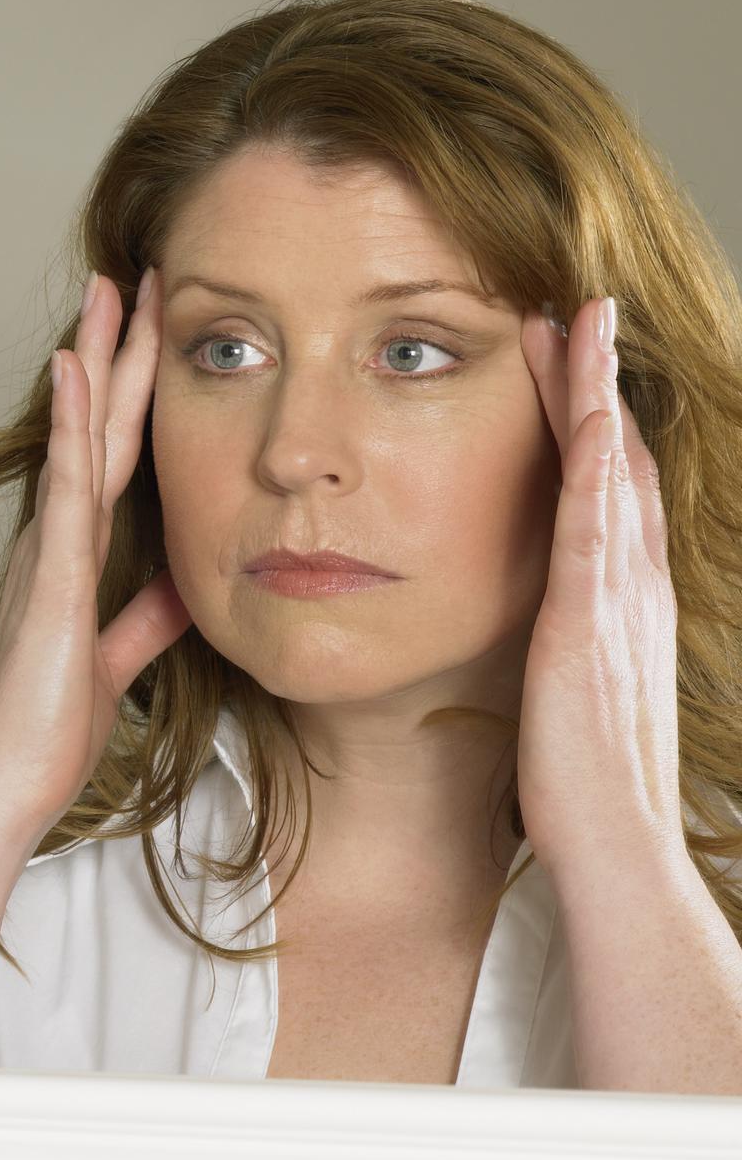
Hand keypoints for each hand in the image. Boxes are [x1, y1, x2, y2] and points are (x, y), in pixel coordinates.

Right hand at [0, 267, 193, 849]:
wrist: (2, 784)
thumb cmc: (44, 733)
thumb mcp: (116, 660)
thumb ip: (146, 617)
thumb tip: (183, 584)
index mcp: (73, 557)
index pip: (110, 453)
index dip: (130, 390)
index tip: (151, 329)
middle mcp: (55, 540)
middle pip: (92, 424)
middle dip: (114, 348)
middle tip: (131, 273)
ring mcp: (48, 552)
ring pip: (78, 435)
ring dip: (93, 360)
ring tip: (107, 291)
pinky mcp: (52, 578)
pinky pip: (67, 486)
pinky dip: (69, 423)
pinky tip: (74, 373)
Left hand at [515, 296, 683, 879]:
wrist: (616, 849)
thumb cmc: (578, 789)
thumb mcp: (562, 698)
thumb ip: (552, 653)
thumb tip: (529, 634)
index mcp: (616, 605)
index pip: (604, 492)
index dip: (588, 425)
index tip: (563, 366)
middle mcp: (630, 589)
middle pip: (617, 461)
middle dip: (593, 384)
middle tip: (570, 311)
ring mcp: (619, 602)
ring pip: (613, 473)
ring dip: (594, 394)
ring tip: (573, 323)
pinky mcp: (593, 625)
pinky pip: (599, 529)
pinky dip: (599, 467)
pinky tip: (591, 417)